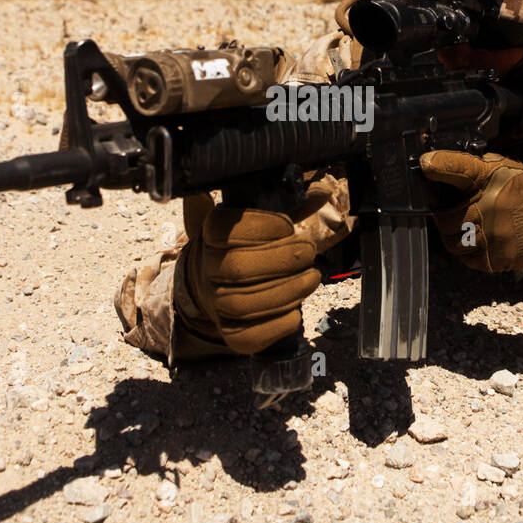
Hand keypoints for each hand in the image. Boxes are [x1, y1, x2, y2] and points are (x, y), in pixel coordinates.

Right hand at [181, 193, 320, 355]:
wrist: (213, 288)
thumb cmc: (240, 246)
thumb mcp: (247, 217)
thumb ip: (269, 200)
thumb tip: (316, 188)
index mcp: (208, 235)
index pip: (226, 229)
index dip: (262, 226)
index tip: (288, 225)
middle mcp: (206, 271)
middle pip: (239, 268)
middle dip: (282, 259)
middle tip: (308, 250)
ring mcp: (216, 305)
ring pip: (247, 303)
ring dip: (288, 290)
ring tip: (311, 276)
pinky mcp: (232, 335)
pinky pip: (254, 334)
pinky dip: (280, 322)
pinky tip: (296, 308)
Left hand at [418, 150, 522, 273]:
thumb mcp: (508, 169)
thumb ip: (476, 168)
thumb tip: (440, 165)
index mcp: (492, 178)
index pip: (459, 168)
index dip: (439, 165)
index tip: (426, 164)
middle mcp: (491, 206)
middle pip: (445, 217)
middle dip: (444, 215)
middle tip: (451, 211)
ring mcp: (494, 235)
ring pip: (452, 242)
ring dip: (453, 235)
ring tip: (466, 226)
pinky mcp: (496, 258)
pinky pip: (467, 259)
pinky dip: (468, 251)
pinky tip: (480, 239)